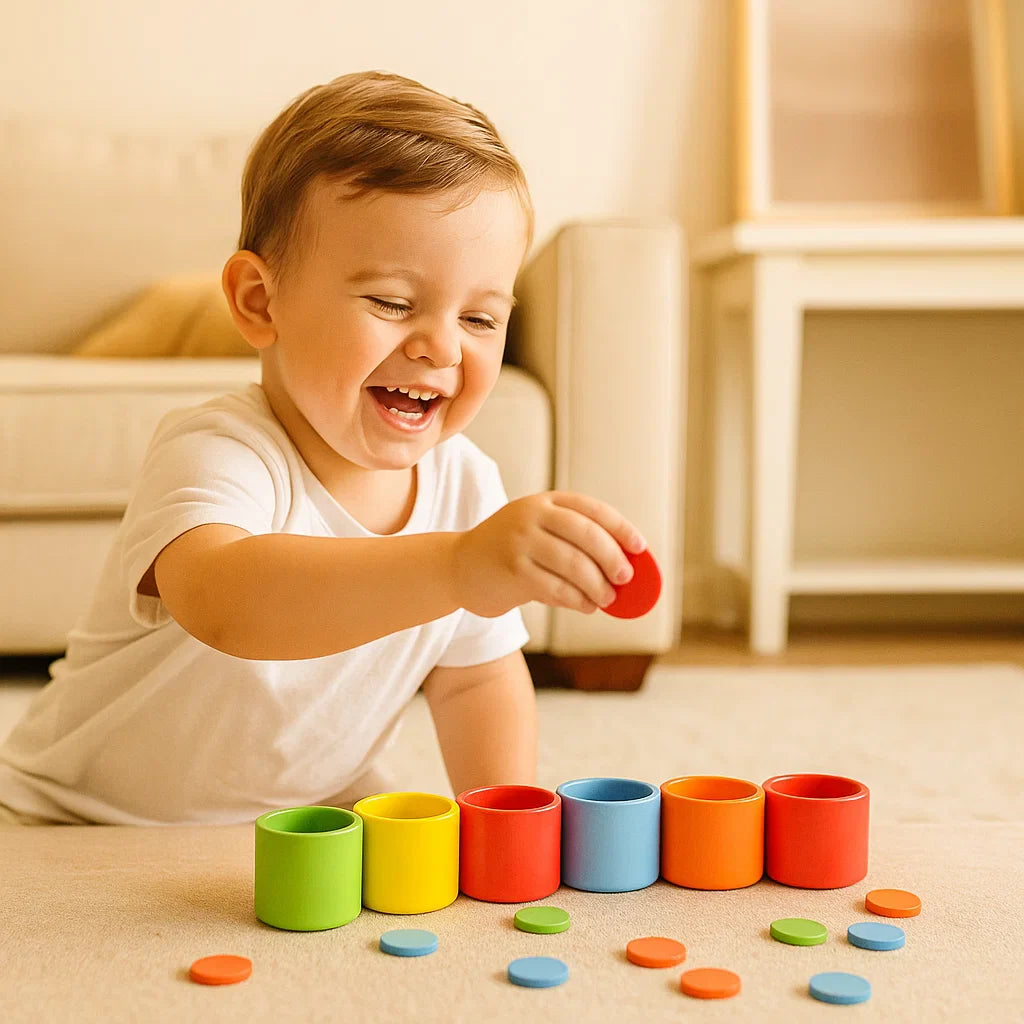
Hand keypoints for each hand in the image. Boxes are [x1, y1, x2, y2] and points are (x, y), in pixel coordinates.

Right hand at [452, 490, 646, 617]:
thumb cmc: (510, 553)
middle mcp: (531, 515)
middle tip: (626, 578)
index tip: (640, 547)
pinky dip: (578, 600)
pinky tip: (586, 606)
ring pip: (574, 564)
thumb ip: (572, 541)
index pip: (592, 509)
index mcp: (544, 501)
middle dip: (613, 558)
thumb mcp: (537, 532)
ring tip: (607, 599)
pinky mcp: (512, 570)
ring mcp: (520, 541)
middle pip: (587, 534)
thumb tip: (624, 566)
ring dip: (597, 585)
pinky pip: (556, 587)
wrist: (459, 566)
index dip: (620, 528)